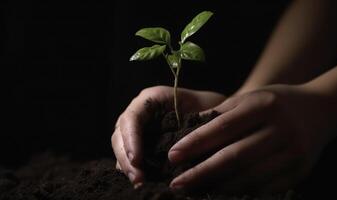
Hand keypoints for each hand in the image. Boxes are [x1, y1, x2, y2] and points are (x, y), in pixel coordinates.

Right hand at [111, 85, 225, 186]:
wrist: (215, 116)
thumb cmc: (209, 109)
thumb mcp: (202, 110)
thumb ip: (191, 125)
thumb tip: (180, 149)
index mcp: (151, 99)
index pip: (132, 118)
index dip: (131, 139)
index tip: (137, 160)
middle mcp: (140, 113)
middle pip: (120, 135)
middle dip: (126, 158)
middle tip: (138, 179)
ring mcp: (138, 129)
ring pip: (121, 147)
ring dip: (127, 167)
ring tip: (139, 184)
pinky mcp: (141, 144)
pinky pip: (130, 156)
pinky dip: (133, 170)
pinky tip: (142, 182)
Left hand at [168, 84, 336, 192]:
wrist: (319, 110)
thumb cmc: (275, 102)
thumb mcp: (250, 98)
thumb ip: (221, 114)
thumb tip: (187, 131)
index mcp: (263, 106)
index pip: (222, 128)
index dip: (195, 143)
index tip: (173, 156)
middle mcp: (280, 129)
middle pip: (234, 157)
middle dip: (201, 173)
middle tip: (176, 183)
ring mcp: (293, 153)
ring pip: (249, 177)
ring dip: (218, 187)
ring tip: (194, 192)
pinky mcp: (299, 171)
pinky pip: (265, 188)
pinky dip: (241, 192)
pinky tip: (221, 194)